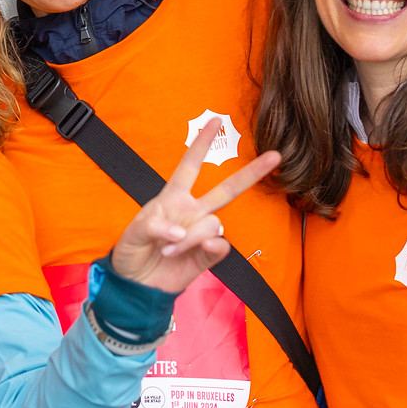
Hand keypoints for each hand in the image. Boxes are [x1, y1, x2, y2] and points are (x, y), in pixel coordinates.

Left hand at [109, 120, 281, 295]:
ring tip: (169, 249)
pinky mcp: (207, 256)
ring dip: (192, 237)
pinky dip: (210, 247)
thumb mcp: (132, 234)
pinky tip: (198, 251)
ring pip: (214, 223)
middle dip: (251, 173)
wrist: (136, 286)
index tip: (215, 121)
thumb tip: (181, 231)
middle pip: (226, 189)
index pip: (189, 166)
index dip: (201, 144)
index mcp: (172, 198)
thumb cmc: (131, 253)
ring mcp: (202, 234)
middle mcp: (192, 212)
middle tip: (275, 156)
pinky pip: (220, 245)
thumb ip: (153, 226)